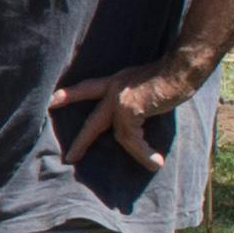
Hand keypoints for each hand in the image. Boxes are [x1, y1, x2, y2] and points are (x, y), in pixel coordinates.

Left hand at [50, 61, 196, 175]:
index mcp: (117, 81)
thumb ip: (139, 100)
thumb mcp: (149, 86)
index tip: (52, 102)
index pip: (89, 88)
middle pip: (93, 120)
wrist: (181, 67)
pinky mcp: (128, 109)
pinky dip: (144, 152)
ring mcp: (119, 99)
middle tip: (70, 158)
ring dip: (138, 152)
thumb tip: (141, 117)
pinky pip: (132, 139)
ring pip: (120, 135)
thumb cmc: (173, 75)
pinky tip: (156, 160)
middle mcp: (114, 88)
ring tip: (153, 164)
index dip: (70, 95)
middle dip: (82, 141)